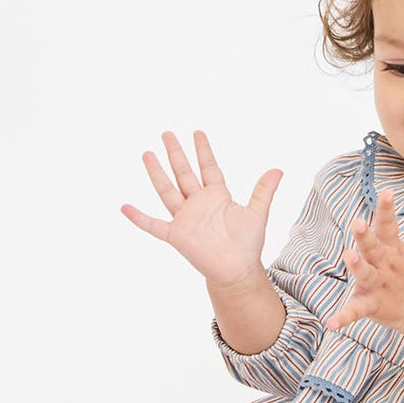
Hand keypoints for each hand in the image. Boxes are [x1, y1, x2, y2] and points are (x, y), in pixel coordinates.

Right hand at [121, 130, 282, 287]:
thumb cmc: (247, 243)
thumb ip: (263, 191)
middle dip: (176, 153)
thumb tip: (278, 169)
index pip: (208, 168)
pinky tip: (125, 207)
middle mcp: (198, 203)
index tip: (198, 132)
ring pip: (167, 190)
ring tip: (147, 154)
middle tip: (167, 133)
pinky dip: (139, 217)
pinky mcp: (176, 235)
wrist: (237, 270)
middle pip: (183, 173)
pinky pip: (154, 225)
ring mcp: (185, 218)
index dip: (203, 151)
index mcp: (216, 196)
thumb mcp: (257, 213)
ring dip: (157, 173)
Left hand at [324, 187, 403, 334]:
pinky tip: (331, 323)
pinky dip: (344, 317)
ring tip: (348, 256)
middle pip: (374, 247)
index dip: (387, 208)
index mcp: (394, 249)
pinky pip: (356, 311)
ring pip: (365, 274)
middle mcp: (385, 265)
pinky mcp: (372, 305)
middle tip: (358, 222)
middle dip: (366, 236)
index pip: (389, 225)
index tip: (386, 192)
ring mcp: (378, 285)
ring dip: (357, 266)